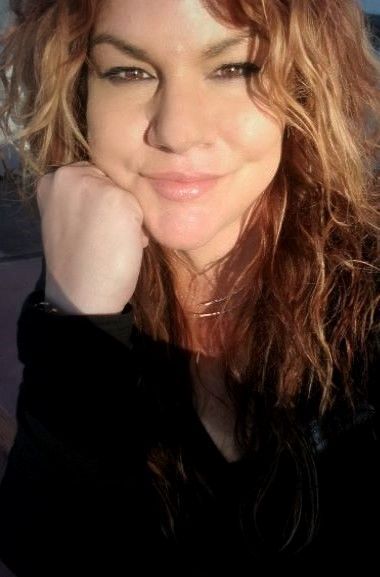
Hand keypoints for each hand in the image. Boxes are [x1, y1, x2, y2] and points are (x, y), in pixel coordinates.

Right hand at [37, 162, 147, 313]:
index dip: (100, 203)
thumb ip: (85, 196)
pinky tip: (127, 245)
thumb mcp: (70, 217)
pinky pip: (142, 206)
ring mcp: (94, 184)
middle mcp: (69, 174)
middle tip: (104, 237)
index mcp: (52, 178)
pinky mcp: (119, 198)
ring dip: (129, 216)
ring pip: (128, 192)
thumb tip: (120, 188)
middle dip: (116, 205)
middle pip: (112, 180)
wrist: (81, 295)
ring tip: (116, 242)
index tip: (93, 229)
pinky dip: (140, 228)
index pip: (94, 176)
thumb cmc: (79, 261)